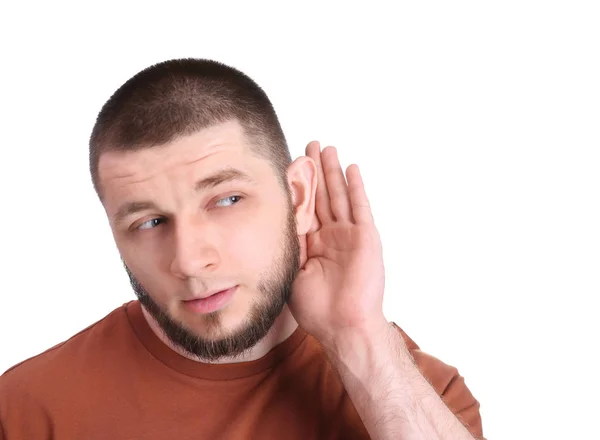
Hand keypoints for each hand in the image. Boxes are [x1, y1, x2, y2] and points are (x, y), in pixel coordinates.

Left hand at [288, 141, 387, 347]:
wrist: (343, 325)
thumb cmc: (317, 307)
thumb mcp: (292, 270)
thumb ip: (289, 243)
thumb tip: (275, 219)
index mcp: (314, 243)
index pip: (305, 207)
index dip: (298, 186)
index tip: (289, 164)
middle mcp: (332, 235)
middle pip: (322, 195)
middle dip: (315, 170)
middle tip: (310, 145)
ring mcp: (350, 234)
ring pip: (339, 195)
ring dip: (333, 171)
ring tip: (327, 148)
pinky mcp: (366, 236)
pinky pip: (360, 206)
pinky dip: (355, 187)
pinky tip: (351, 168)